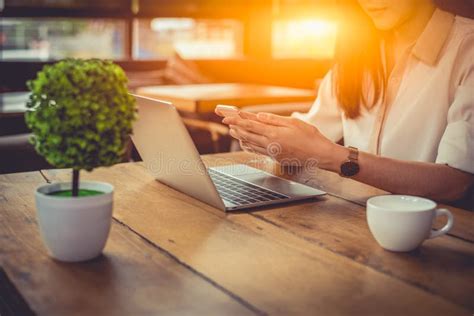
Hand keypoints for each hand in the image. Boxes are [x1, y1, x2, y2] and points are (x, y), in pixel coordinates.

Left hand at [222, 112, 339, 168]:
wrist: (319, 155)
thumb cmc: (310, 136)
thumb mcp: (293, 123)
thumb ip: (274, 120)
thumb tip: (259, 116)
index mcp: (274, 134)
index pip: (250, 125)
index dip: (236, 120)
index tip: (226, 116)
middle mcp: (270, 144)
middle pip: (247, 133)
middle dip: (234, 126)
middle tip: (224, 120)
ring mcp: (272, 152)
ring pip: (250, 143)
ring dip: (239, 135)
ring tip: (231, 130)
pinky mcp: (275, 157)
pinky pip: (257, 150)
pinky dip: (248, 144)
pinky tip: (245, 142)